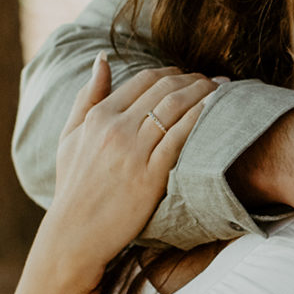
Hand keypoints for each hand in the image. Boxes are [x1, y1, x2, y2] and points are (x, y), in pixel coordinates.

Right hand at [42, 56, 215, 293]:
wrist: (75, 234)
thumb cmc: (74, 186)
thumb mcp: (69, 137)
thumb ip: (86, 97)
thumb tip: (101, 59)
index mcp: (99, 117)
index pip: (144, 79)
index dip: (173, 72)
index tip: (189, 75)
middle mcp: (116, 129)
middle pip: (166, 89)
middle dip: (195, 79)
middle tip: (216, 79)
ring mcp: (134, 152)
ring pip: (176, 108)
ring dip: (205, 93)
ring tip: (224, 89)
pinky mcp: (150, 176)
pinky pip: (180, 138)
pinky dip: (200, 118)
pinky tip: (216, 111)